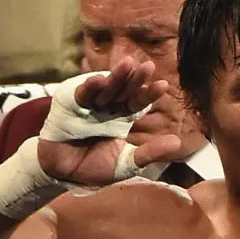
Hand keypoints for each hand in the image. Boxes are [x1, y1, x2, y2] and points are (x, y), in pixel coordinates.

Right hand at [38, 58, 181, 185]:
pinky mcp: (70, 104)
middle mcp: (107, 107)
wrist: (62, 173)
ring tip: (127, 64)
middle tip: (147, 66)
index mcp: (122, 118)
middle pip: (124, 90)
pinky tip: (99, 80)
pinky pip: (81, 95)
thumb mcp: (125, 163)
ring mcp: (89, 104)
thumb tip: (177, 143)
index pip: (138, 103)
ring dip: (115, 76)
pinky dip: (89, 87)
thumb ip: (149, 153)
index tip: (163, 85)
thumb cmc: (93, 167)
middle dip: (135, 78)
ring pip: (105, 88)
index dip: (149, 94)